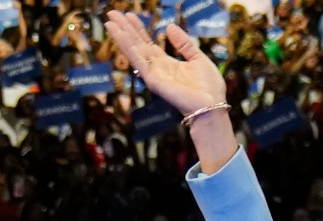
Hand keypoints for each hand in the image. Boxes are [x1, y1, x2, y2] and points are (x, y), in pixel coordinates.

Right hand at [105, 9, 227, 111]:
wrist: (212, 105)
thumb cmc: (209, 87)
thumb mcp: (198, 58)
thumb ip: (184, 43)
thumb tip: (170, 26)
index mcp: (166, 63)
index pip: (147, 43)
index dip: (138, 29)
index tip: (129, 15)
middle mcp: (156, 68)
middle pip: (136, 44)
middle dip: (125, 29)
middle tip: (112, 13)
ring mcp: (153, 75)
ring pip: (134, 51)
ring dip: (121, 36)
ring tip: (110, 22)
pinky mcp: (153, 80)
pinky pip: (139, 60)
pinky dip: (128, 47)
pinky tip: (120, 35)